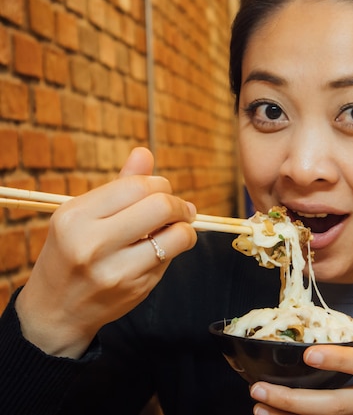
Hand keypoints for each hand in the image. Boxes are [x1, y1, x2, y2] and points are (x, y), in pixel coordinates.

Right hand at [15, 148, 197, 357]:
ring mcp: (115, 269)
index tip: (164, 191)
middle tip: (181, 209)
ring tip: (179, 227)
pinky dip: (176, 249)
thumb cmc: (72, 252)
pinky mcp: (135, 289)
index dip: (160, 184)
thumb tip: (145, 153)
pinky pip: (171, 258)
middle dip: (178, 204)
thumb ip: (119, 185)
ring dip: (186, 228)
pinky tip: (165, 248)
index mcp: (75, 216)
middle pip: (160, 206)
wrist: (56, 309)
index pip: (136, 185)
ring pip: (176, 235)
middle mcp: (92, 243)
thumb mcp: (83, 216)